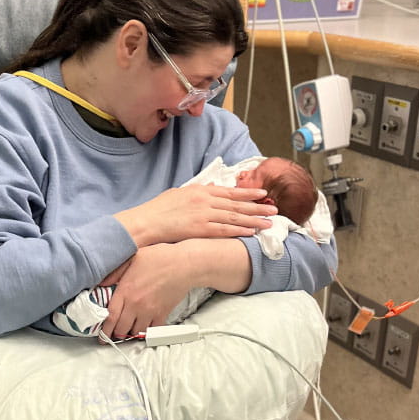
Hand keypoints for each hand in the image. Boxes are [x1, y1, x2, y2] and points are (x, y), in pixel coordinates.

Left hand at [98, 243, 193, 338]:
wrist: (183, 264)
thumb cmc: (159, 258)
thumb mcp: (132, 258)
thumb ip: (114, 272)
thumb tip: (101, 283)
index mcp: (126, 291)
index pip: (110, 316)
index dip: (104, 329)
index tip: (101, 334)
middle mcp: (136, 304)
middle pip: (121, 328)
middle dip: (115, 333)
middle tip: (112, 334)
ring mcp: (150, 311)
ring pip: (136, 332)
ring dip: (130, 332)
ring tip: (127, 329)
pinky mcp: (162, 314)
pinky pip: (152, 329)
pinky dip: (147, 330)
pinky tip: (144, 326)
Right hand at [115, 184, 275, 247]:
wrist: (145, 222)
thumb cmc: (157, 210)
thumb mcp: (178, 193)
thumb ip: (197, 191)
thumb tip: (212, 187)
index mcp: (199, 190)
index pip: (229, 191)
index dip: (247, 193)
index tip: (261, 194)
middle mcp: (204, 200)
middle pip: (236, 203)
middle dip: (257, 206)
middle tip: (274, 208)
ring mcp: (203, 214)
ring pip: (234, 217)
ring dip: (253, 219)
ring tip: (269, 222)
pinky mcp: (200, 229)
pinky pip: (224, 230)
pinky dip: (239, 230)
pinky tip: (251, 232)